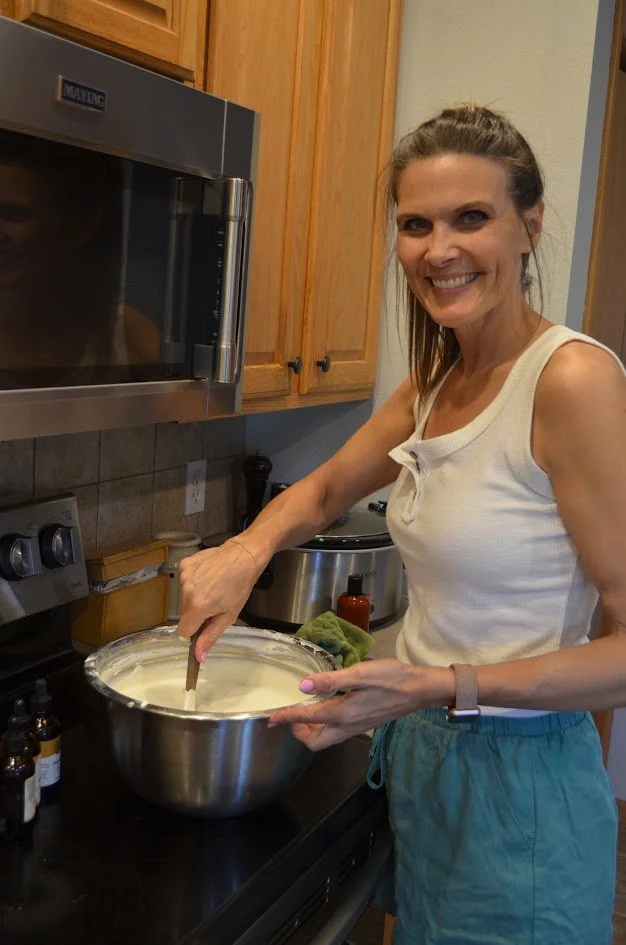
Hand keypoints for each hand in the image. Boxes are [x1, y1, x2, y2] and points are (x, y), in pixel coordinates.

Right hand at [177, 538, 261, 659]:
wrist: (243, 556)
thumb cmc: (240, 586)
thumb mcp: (229, 615)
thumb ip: (210, 637)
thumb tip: (198, 657)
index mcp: (197, 606)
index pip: (183, 631)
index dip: (195, 630)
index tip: (205, 623)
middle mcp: (186, 591)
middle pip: (184, 614)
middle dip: (196, 612)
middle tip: (214, 602)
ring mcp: (183, 576)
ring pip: (183, 598)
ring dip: (194, 597)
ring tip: (213, 587)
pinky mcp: (184, 565)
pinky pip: (184, 581)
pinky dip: (193, 582)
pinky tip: (208, 576)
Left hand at [268, 659, 453, 749]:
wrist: (419, 689)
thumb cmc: (391, 678)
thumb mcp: (359, 674)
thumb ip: (330, 680)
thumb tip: (302, 686)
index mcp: (342, 714)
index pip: (306, 720)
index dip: (286, 718)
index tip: (271, 719)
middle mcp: (346, 726)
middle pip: (315, 742)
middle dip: (298, 732)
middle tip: (292, 715)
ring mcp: (355, 728)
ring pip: (325, 739)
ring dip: (311, 730)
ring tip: (305, 711)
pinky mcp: (362, 724)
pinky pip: (336, 733)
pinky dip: (324, 726)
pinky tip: (326, 707)